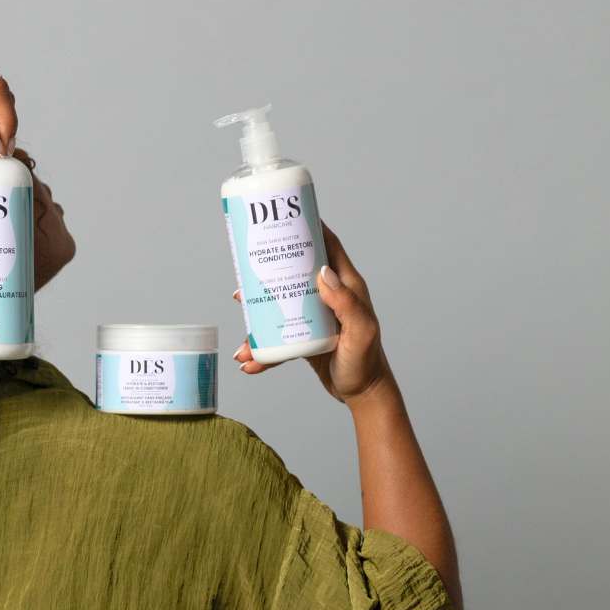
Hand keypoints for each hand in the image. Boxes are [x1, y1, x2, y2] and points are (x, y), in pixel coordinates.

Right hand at [231, 222, 393, 404]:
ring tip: (243, 332)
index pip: (326, 245)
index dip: (308, 226)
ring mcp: (313, 314)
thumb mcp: (360, 332)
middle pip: (293, 269)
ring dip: (256, 315)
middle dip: (268, 268)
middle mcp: (328, 295)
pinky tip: (249, 359)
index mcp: (345, 286)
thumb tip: (321, 271)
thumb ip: (346, 303)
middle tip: (246, 267)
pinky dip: (261, 347)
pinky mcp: (303, 333)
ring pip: (279, 303)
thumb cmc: (366, 362)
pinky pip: (277, 333)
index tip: (283, 215)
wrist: (361, 394)